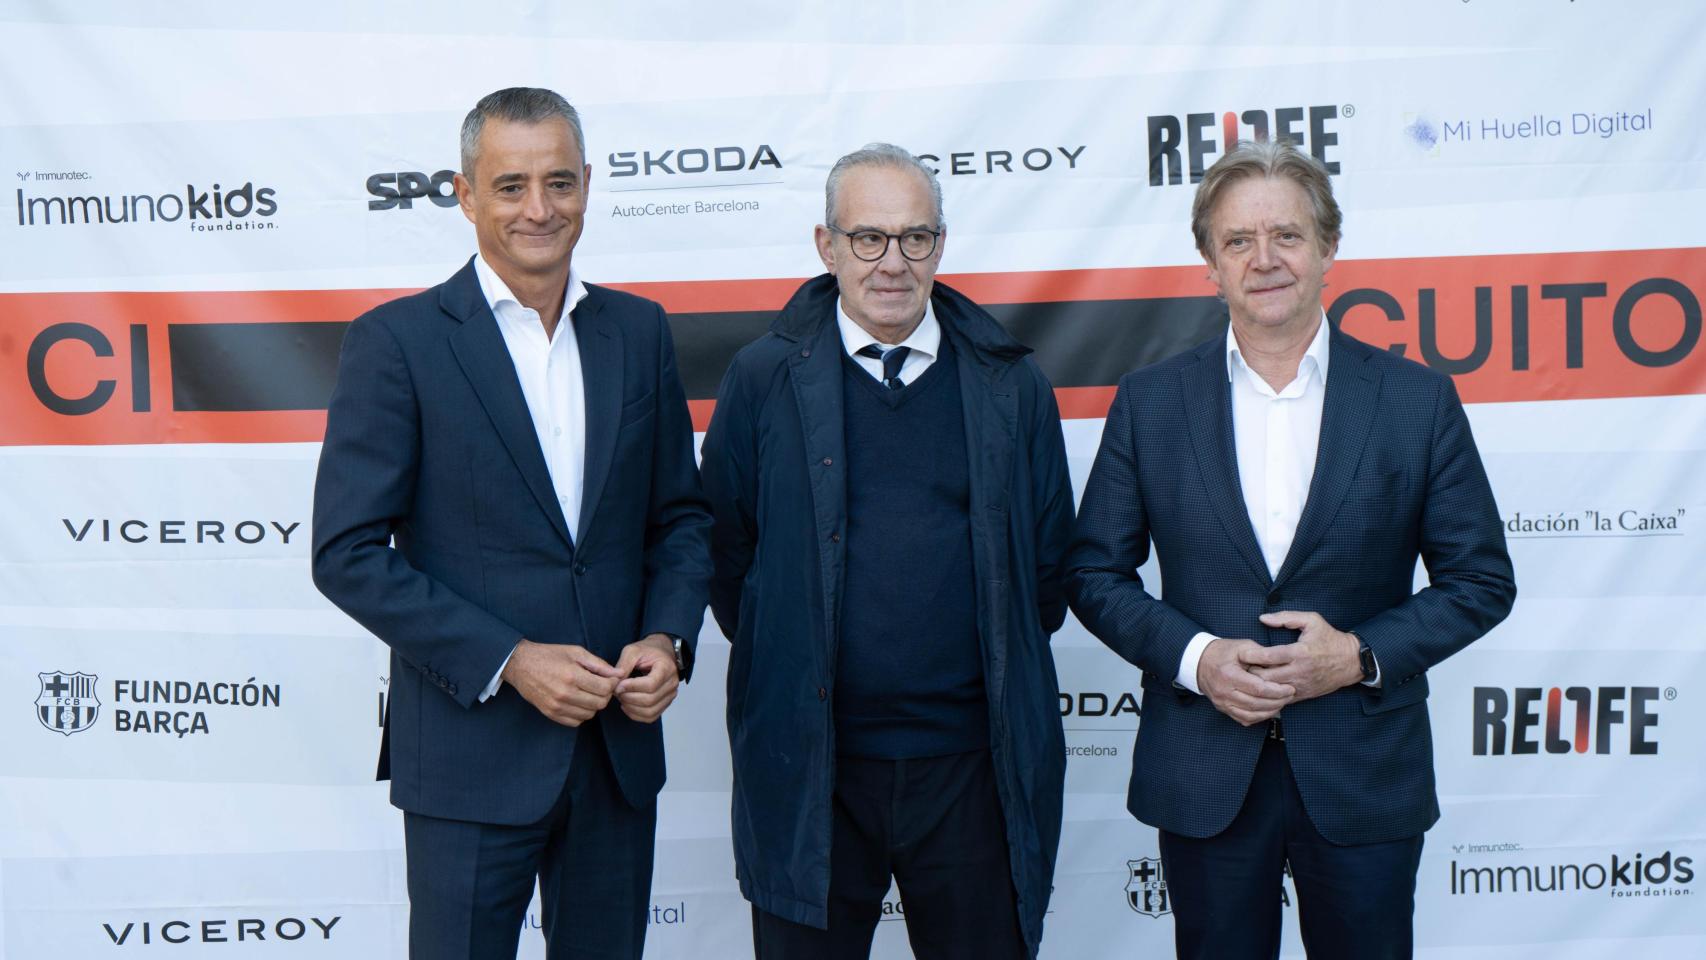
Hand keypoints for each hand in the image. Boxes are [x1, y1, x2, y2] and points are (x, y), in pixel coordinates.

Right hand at [501, 639, 621, 726]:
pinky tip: (578, 701)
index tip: (609, 679)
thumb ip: (599, 664)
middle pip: (600, 703)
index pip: (605, 689)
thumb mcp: (576, 652)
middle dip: (605, 695)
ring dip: (593, 705)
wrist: (521, 665)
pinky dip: (581, 713)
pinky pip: (576, 722)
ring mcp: (557, 706)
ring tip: (588, 693)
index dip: (612, 684)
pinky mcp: (550, 714)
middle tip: (600, 686)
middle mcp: (565, 693)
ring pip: (589, 714)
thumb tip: (619, 674)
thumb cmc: (550, 655)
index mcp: (572, 675)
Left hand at [612, 633, 680, 723]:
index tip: (618, 685)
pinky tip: (627, 705)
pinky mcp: (665, 704)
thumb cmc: (648, 651)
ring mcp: (670, 695)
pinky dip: (636, 715)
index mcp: (666, 668)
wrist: (662, 653)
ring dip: (631, 708)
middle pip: (650, 700)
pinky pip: (651, 717)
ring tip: (621, 697)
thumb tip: (616, 681)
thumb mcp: (633, 650)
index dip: (632, 687)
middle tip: (617, 691)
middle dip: (629, 698)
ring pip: (650, 711)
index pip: (650, 684)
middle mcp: (672, 683)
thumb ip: (624, 664)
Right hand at [1196, 638, 1295, 725]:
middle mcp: (1224, 692)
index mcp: (1229, 675)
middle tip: (1290, 696)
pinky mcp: (1223, 709)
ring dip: (1270, 711)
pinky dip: (1259, 717)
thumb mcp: (1241, 646)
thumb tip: (1281, 662)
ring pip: (1251, 714)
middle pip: (1256, 703)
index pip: (1258, 688)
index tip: (1289, 688)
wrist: (1199, 662)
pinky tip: (1269, 710)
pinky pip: (1244, 719)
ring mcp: (1222, 703)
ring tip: (1282, 703)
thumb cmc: (1222, 652)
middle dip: (1277, 701)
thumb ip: (1261, 654)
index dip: (1277, 690)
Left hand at [1249, 611, 1363, 701]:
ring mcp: (1301, 685)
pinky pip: (1280, 699)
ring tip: (1247, 676)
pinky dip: (1268, 695)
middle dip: (1250, 672)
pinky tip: (1260, 687)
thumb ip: (1286, 617)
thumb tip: (1263, 618)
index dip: (1252, 655)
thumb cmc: (1329, 638)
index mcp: (1300, 652)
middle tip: (1241, 666)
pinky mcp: (1303, 695)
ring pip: (1271, 690)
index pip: (1269, 656)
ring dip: (1257, 684)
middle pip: (1266, 677)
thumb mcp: (1312, 620)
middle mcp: (1299, 671)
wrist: (1351, 661)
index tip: (1241, 653)